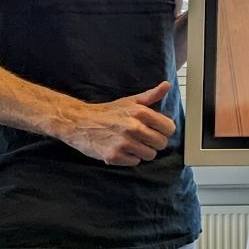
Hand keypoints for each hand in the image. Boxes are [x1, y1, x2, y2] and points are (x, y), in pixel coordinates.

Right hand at [59, 81, 176, 166]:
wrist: (79, 122)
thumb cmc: (108, 112)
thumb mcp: (130, 101)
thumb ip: (151, 95)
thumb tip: (167, 85)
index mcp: (141, 112)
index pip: (169, 128)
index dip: (164, 130)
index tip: (156, 130)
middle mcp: (134, 127)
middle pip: (161, 143)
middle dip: (154, 142)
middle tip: (143, 138)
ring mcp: (124, 143)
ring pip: (150, 155)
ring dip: (143, 151)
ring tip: (132, 144)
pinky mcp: (114, 156)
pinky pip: (135, 162)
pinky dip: (130, 158)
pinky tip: (121, 149)